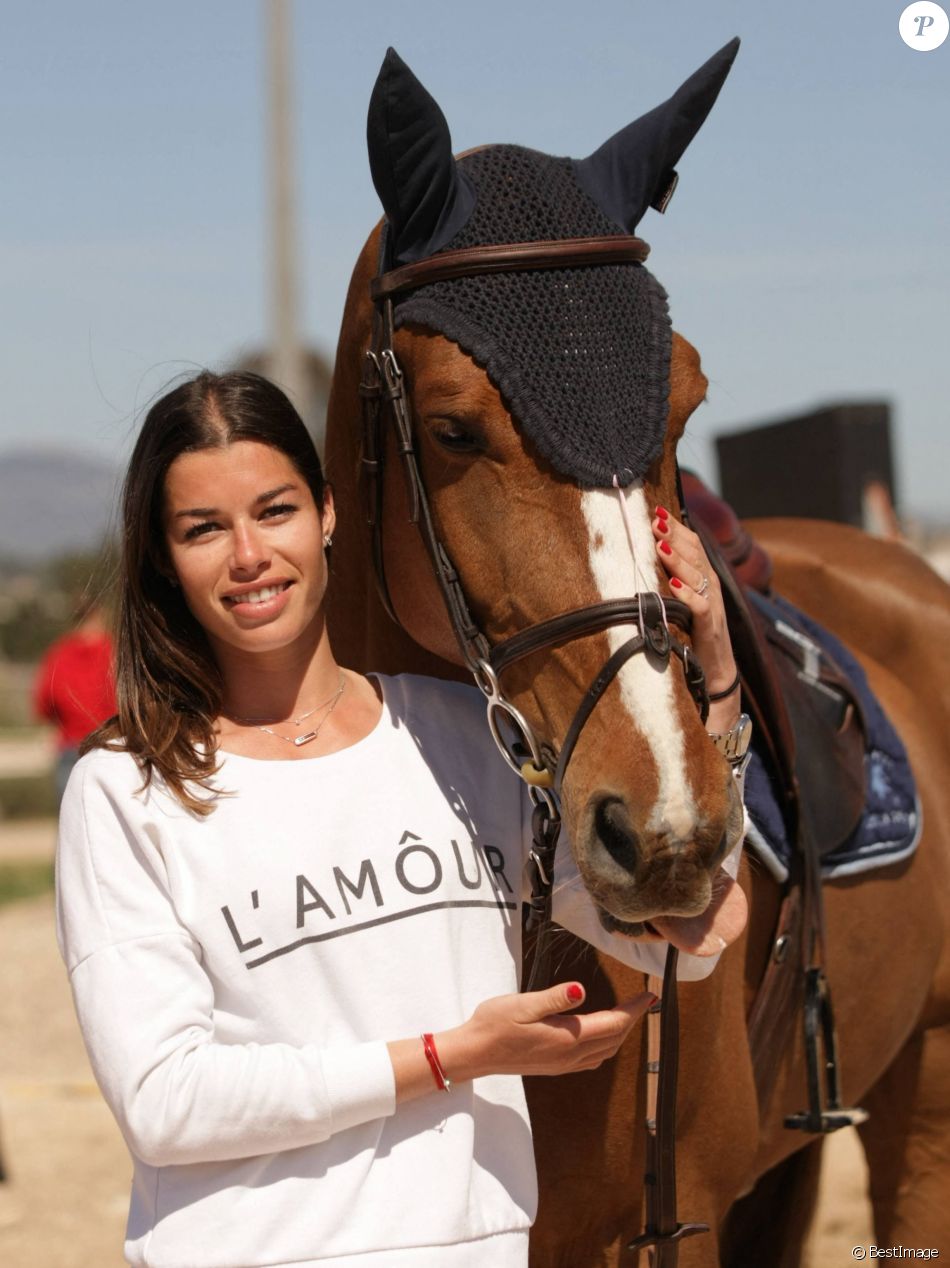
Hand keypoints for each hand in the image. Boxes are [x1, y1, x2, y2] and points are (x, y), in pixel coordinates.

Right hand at [441, 982, 654, 1080]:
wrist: (474, 1053)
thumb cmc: (493, 1024)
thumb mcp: (522, 1004)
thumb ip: (554, 998)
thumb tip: (581, 989)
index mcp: (566, 1038)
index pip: (612, 1024)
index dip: (634, 1010)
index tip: (650, 996)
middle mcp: (569, 1055)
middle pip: (613, 1040)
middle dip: (632, 1020)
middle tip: (644, 1001)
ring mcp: (562, 1064)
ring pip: (605, 1052)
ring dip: (620, 1034)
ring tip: (628, 1014)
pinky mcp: (554, 1066)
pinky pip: (592, 1059)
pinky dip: (606, 1045)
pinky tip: (601, 1035)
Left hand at [652, 505, 739, 729]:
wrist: (714, 675)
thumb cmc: (692, 636)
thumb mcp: (679, 603)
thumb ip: (668, 581)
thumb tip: (642, 559)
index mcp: (703, 579)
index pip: (692, 545)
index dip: (676, 527)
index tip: (655, 510)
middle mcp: (711, 588)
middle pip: (696, 553)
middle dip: (676, 534)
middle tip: (655, 519)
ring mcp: (713, 607)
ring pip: (699, 575)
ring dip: (679, 558)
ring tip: (661, 543)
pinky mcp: (710, 628)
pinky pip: (700, 607)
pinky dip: (688, 594)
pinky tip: (673, 585)